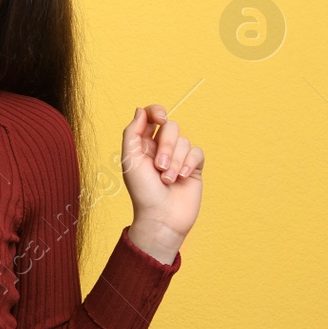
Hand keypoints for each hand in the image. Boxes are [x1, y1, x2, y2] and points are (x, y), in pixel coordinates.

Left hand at [120, 104, 203, 261]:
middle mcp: (161, 148)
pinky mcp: (194, 167)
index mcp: (143, 144)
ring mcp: (178, 157)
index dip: (157, 111)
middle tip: (160, 167)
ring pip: (184, 141)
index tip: (161, 118)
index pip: (151, 116)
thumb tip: (141, 110)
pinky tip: (182, 178)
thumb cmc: (142, 191)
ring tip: (167, 179)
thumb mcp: (130, 160)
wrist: (161, 217)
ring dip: (176, 161)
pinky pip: (197, 152)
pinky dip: (189, 164)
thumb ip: (132, 133)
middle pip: (171, 127)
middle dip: (167, 146)